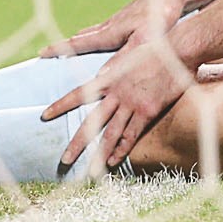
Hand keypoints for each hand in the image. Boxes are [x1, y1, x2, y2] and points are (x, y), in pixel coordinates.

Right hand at [39, 0, 184, 59]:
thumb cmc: (161, 15)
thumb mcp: (144, 40)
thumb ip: (124, 58)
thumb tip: (101, 76)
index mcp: (111, 32)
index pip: (79, 43)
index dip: (60, 50)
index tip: (40, 53)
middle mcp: (111, 25)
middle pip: (82, 37)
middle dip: (65, 46)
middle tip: (47, 52)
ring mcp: (120, 19)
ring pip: (94, 31)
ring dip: (81, 39)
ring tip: (71, 44)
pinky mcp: (130, 17)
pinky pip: (107, 28)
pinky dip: (97, 34)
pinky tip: (103, 34)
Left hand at [43, 37, 193, 171]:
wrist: (178, 50)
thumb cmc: (156, 49)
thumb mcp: (128, 55)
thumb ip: (114, 67)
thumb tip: (104, 71)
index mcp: (109, 77)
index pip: (79, 93)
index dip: (61, 105)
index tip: (45, 115)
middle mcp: (117, 93)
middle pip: (92, 122)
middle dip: (77, 143)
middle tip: (64, 160)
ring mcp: (132, 103)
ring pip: (110, 134)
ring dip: (99, 155)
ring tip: (89, 172)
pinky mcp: (148, 111)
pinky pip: (132, 135)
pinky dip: (122, 150)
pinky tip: (114, 162)